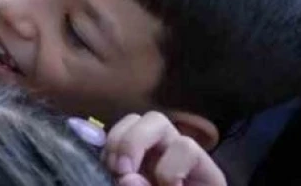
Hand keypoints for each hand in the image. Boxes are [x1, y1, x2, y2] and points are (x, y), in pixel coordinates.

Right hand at [102, 113, 224, 185]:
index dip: (170, 168)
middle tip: (119, 170)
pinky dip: (102, 147)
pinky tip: (100, 166)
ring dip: (115, 143)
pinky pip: (109, 139)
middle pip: (155, 122)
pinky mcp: (126, 163)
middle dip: (133, 142)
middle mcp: (173, 155)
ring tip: (110, 170)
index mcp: (200, 173)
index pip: (186, 147)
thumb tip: (127, 178)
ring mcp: (149, 157)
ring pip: (131, 123)